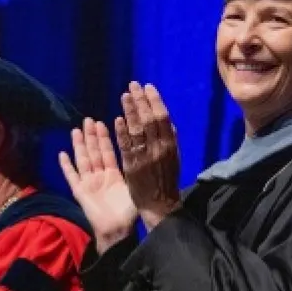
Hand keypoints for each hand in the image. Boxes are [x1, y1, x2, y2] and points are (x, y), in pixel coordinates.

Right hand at [59, 117, 137, 253]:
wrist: (118, 230)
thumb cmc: (129, 213)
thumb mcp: (135, 187)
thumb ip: (137, 171)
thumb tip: (148, 153)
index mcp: (114, 175)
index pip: (108, 152)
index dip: (104, 138)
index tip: (102, 122)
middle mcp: (100, 177)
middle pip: (94, 152)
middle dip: (91, 136)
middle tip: (88, 119)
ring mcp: (88, 183)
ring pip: (82, 160)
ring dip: (78, 145)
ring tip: (75, 130)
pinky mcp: (80, 192)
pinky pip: (72, 176)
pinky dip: (66, 166)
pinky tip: (62, 154)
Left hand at [115, 82, 180, 229]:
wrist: (160, 205)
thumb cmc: (166, 180)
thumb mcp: (174, 158)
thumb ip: (170, 139)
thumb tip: (167, 121)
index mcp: (171, 145)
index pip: (162, 117)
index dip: (154, 101)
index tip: (147, 87)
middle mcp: (159, 148)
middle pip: (149, 119)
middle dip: (140, 100)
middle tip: (132, 85)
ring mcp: (145, 157)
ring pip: (137, 130)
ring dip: (130, 111)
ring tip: (124, 95)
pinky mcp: (132, 166)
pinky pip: (126, 146)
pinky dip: (122, 132)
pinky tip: (117, 119)